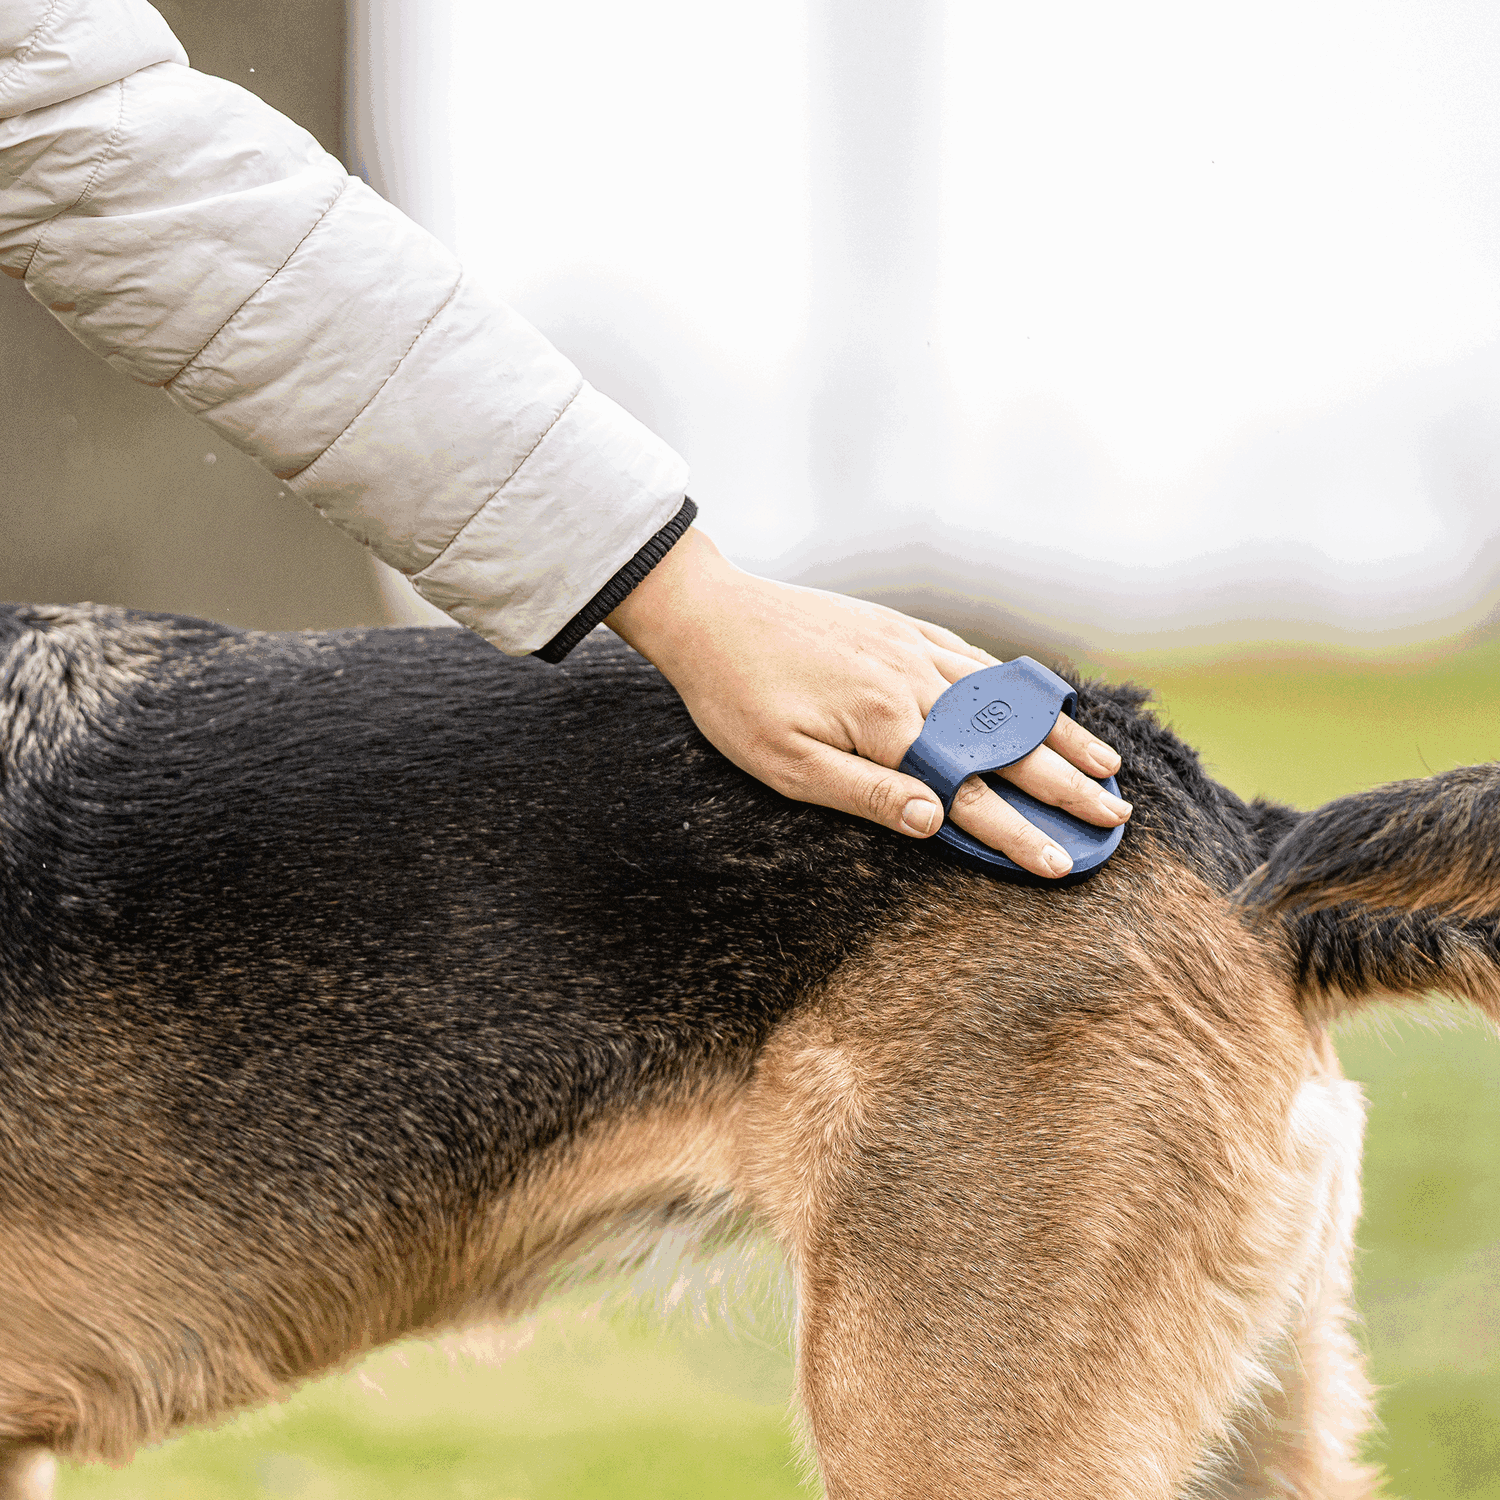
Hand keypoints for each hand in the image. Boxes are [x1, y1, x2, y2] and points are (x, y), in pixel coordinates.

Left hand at [606, 528, 1129, 876]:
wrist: (710, 613)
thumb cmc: (738, 699)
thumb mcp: (786, 763)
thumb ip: (867, 793)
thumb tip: (938, 821)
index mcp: (887, 724)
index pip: (971, 790)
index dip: (1020, 831)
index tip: (1063, 865)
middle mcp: (913, 682)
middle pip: (1006, 743)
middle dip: (1067, 786)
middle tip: (1116, 820)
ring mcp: (912, 650)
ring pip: (1004, 699)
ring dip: (1058, 733)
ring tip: (1107, 765)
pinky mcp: (901, 630)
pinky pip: (974, 659)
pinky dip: (1016, 685)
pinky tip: (1040, 699)